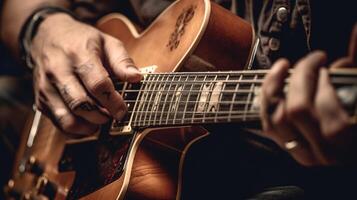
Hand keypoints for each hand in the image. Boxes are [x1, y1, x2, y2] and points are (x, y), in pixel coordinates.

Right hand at [31, 13, 141, 135]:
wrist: (48, 36)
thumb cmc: (83, 41)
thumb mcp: (107, 42)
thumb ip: (122, 61)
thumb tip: (136, 78)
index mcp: (78, 54)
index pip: (97, 84)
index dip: (113, 101)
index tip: (123, 110)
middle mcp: (58, 71)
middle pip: (81, 104)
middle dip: (101, 116)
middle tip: (113, 116)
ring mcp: (46, 87)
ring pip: (67, 118)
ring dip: (88, 126)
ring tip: (101, 120)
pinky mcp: (41, 99)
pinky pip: (58, 123)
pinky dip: (76, 129)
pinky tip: (87, 122)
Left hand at [260, 24, 356, 165]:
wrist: (353, 154)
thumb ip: (353, 74)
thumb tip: (355, 33)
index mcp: (348, 142)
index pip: (328, 110)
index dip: (324, 81)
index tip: (327, 65)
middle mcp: (323, 151)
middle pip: (297, 109)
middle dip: (301, 77)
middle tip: (311, 61)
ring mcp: (304, 152)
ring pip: (276, 118)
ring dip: (275, 86)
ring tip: (284, 67)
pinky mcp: (289, 149)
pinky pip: (268, 124)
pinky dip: (266, 101)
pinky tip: (273, 83)